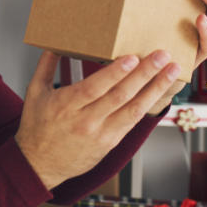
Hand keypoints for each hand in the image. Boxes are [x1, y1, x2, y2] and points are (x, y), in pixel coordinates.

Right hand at [15, 49, 180, 189]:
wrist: (40, 163)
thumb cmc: (37, 126)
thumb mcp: (34, 93)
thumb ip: (45, 66)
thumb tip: (52, 43)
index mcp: (66, 105)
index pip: (95, 87)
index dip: (116, 73)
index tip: (132, 57)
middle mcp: (85, 120)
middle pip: (120, 95)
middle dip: (145, 74)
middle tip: (162, 56)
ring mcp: (100, 133)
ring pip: (133, 109)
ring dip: (155, 88)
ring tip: (172, 71)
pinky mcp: (110, 142)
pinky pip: (132, 121)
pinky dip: (148, 104)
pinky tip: (159, 91)